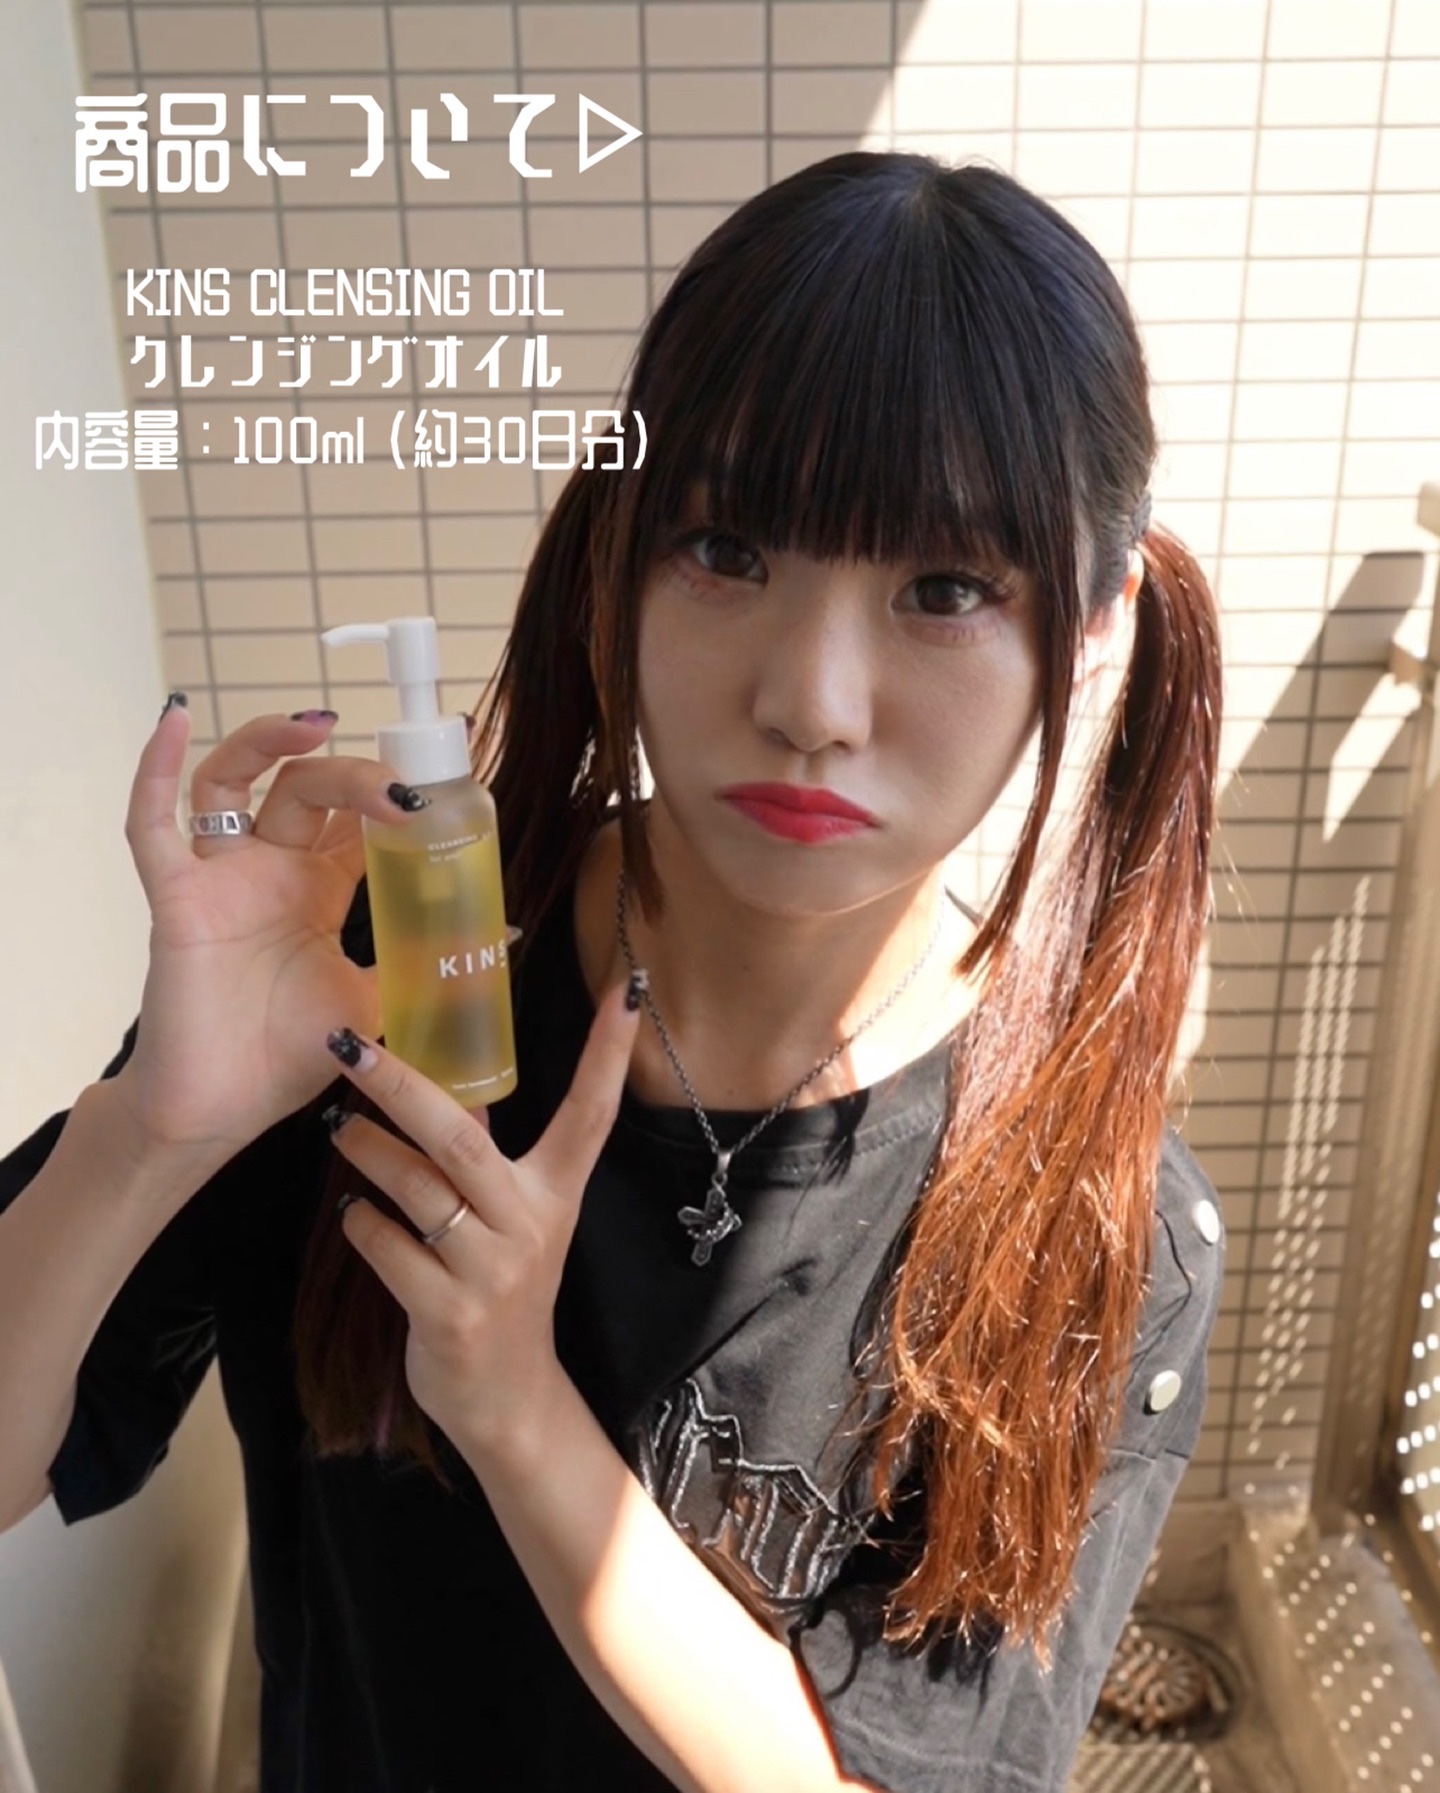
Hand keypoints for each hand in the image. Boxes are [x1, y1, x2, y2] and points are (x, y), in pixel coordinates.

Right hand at [117, 698, 429, 1156]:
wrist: (222, 1112)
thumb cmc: (289, 1055)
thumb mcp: (377, 1002)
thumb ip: (425, 966)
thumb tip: (506, 939)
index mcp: (318, 890)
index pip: (355, 818)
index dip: (390, 790)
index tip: (440, 775)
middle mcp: (269, 871)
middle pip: (307, 789)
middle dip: (354, 775)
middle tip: (401, 790)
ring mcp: (221, 878)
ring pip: (233, 780)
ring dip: (269, 742)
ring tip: (316, 725)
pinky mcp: (177, 899)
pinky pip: (152, 825)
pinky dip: (155, 770)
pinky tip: (173, 719)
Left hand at [325, 974, 642, 1460]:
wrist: (506, 1397)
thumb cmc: (501, 1288)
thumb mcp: (513, 1220)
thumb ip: (482, 1159)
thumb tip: (433, 1082)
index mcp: (556, 1192)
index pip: (592, 1112)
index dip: (610, 1053)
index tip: (628, 988)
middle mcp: (530, 1226)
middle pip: (462, 1139)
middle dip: (401, 1086)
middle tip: (350, 1045)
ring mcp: (492, 1273)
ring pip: (418, 1191)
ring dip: (368, 1153)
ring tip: (340, 1130)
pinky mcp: (449, 1315)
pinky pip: (391, 1248)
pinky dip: (362, 1225)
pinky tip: (356, 1216)